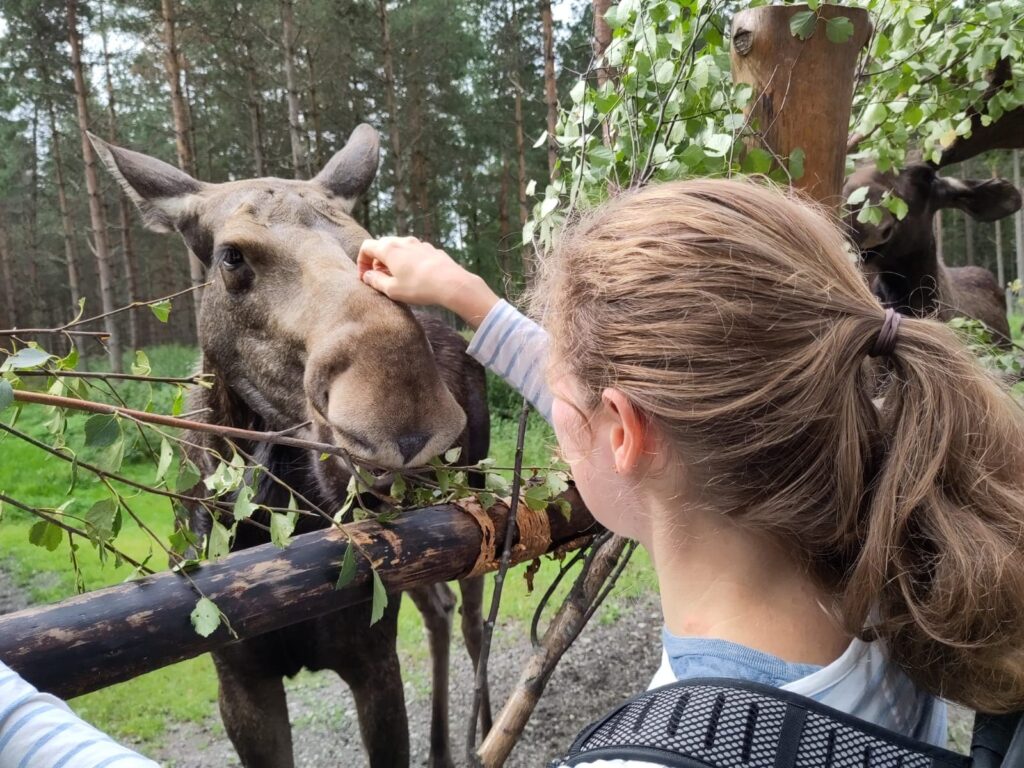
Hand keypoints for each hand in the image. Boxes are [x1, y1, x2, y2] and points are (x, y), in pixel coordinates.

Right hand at [357, 236, 499, 328]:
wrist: (452, 283)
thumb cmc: (419, 287)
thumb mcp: (393, 289)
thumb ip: (376, 281)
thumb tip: (367, 276)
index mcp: (389, 249)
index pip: (366, 247)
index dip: (362, 262)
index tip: (365, 277)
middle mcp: (403, 241)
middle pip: (382, 245)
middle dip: (377, 261)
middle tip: (379, 278)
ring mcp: (419, 244)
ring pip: (399, 248)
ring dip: (393, 261)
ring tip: (396, 278)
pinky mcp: (431, 250)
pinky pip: (413, 253)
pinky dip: (407, 261)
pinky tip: (414, 276)